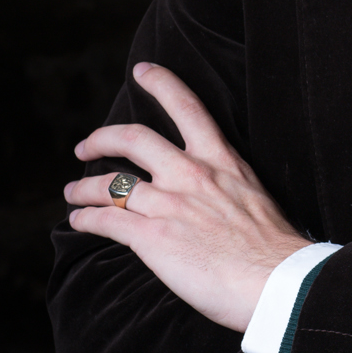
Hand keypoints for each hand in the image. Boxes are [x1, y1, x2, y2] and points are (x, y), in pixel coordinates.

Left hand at [64, 62, 308, 331]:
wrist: (278, 281)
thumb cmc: (275, 249)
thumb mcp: (255, 198)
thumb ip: (227, 189)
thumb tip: (214, 201)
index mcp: (222, 160)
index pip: (188, 108)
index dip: (162, 83)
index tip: (143, 71)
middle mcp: (192, 173)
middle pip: (134, 138)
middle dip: (102, 137)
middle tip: (85, 145)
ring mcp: (170, 203)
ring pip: (111, 183)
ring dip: (84, 187)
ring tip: (73, 192)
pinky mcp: (153, 236)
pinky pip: (106, 220)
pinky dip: (85, 218)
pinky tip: (78, 221)